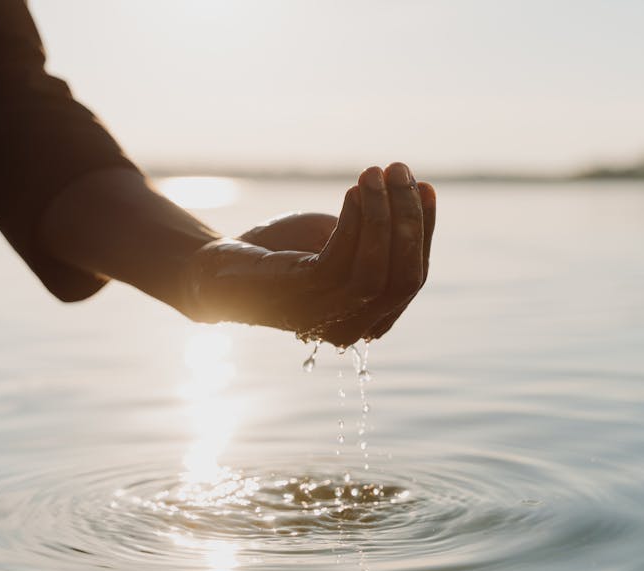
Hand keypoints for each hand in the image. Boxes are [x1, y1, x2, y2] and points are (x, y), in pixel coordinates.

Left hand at [177, 163, 435, 346]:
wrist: (218, 270)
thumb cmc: (283, 253)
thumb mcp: (340, 240)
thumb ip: (377, 232)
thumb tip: (416, 192)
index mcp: (371, 317)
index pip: (414, 276)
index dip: (424, 230)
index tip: (425, 186)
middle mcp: (354, 327)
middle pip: (405, 277)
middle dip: (409, 219)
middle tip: (399, 170)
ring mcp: (327, 316)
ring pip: (377, 270)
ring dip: (382, 214)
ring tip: (374, 172)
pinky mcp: (300, 296)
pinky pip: (341, 259)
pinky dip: (354, 220)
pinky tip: (354, 191)